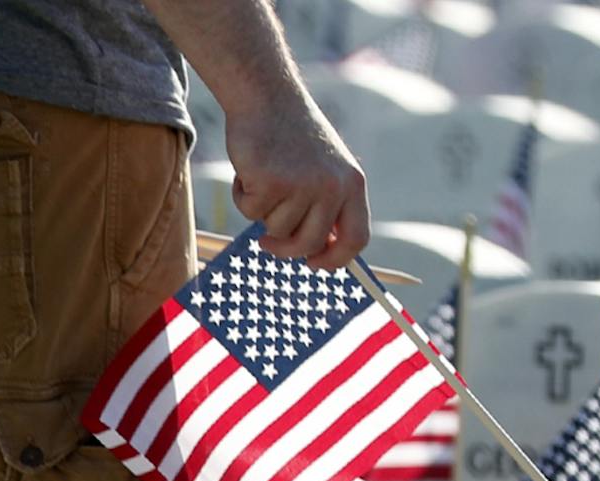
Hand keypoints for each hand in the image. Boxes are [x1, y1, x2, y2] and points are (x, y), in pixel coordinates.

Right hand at [224, 99, 370, 268]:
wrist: (267, 97)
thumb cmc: (292, 136)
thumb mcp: (323, 170)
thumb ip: (326, 206)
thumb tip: (316, 251)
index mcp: (352, 184)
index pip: (356, 238)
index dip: (335, 260)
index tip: (314, 264)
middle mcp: (332, 186)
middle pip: (309, 244)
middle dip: (284, 249)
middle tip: (267, 242)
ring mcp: (302, 185)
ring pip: (276, 230)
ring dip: (261, 212)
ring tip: (263, 177)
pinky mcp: (271, 182)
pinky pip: (250, 212)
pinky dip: (242, 195)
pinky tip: (249, 169)